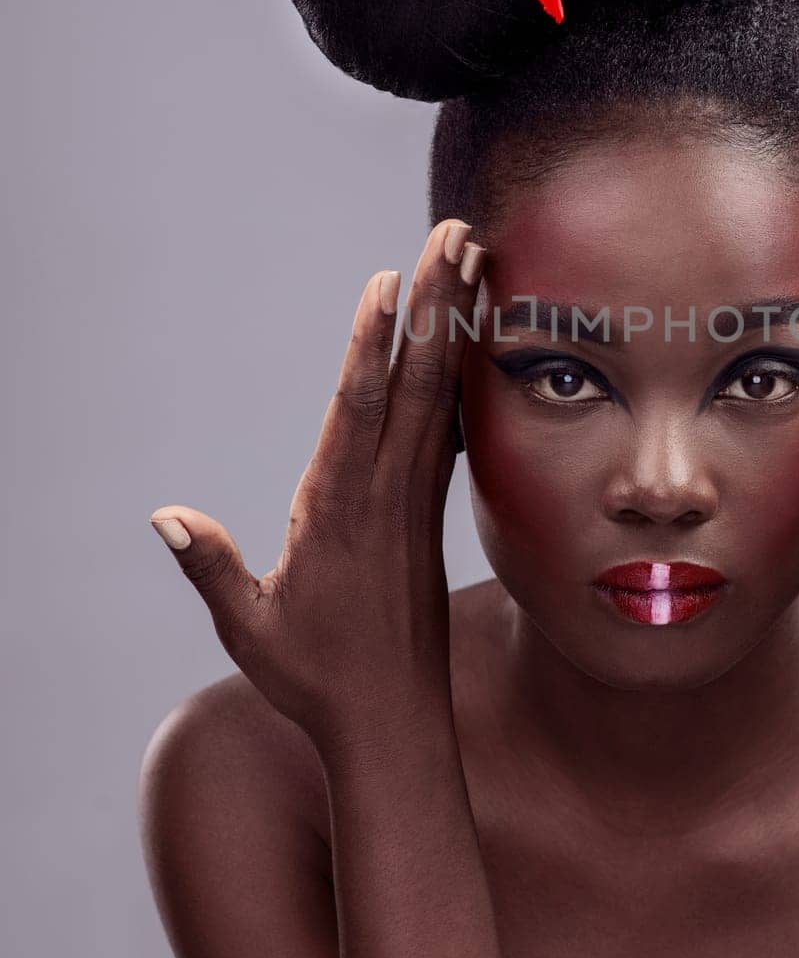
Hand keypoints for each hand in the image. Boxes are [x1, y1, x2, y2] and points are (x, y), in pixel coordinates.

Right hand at [149, 218, 484, 757]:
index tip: (391, 281)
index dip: (373, 342)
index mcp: (339, 509)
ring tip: (477, 261)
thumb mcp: (249, 627)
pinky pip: (449, 426)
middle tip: (457, 234)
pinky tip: (472, 339)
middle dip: (437, 303)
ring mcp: (416, 497)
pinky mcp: (430, 510)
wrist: (393, 722)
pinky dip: (461, 375)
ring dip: (458, 324)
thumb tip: (162, 516)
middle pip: (415, 380)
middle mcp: (386, 492)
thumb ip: (209, 567)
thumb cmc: (314, 677)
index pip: (358, 409)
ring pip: (441, 392)